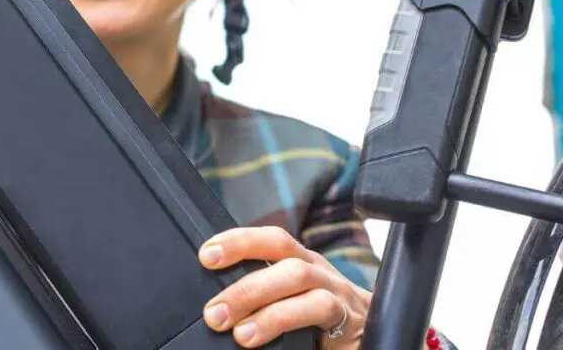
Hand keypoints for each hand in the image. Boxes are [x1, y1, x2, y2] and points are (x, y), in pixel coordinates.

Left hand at [198, 226, 370, 348]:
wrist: (372, 334)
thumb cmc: (319, 317)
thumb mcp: (287, 297)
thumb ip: (261, 295)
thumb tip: (218, 305)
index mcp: (302, 261)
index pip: (272, 240)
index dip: (239, 241)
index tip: (206, 255)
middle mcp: (321, 274)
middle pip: (288, 266)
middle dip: (247, 288)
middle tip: (214, 313)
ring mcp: (340, 297)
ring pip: (309, 292)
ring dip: (271, 314)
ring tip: (242, 335)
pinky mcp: (352, 324)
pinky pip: (327, 319)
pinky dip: (295, 328)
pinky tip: (278, 345)